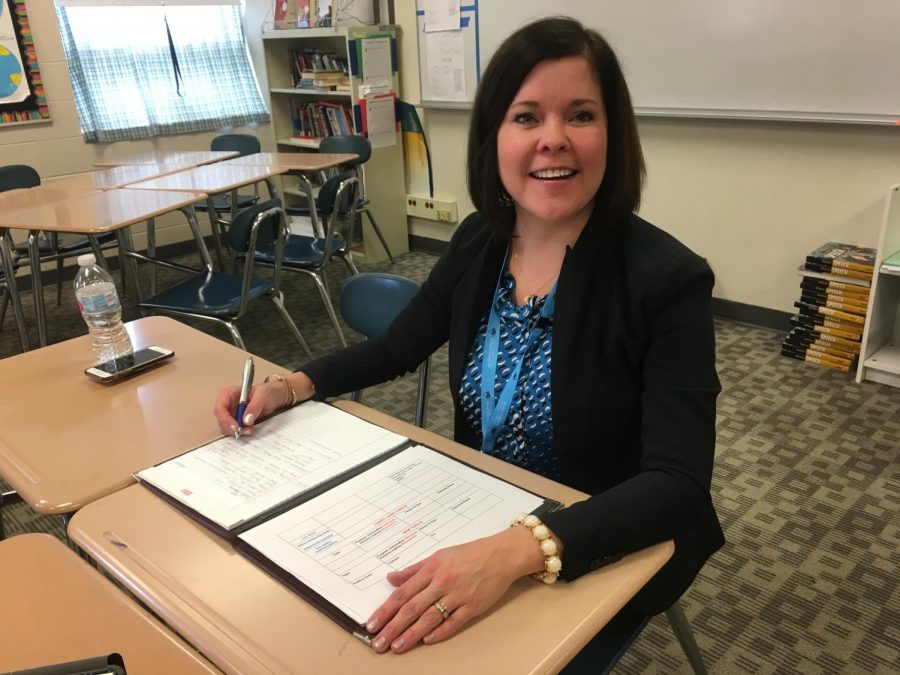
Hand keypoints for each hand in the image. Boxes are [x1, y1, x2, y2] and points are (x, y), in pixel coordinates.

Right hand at [212, 382, 285, 435]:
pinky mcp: (236, 421)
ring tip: (250, 430)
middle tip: (242, 431)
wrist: (274, 397)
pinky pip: (233, 429)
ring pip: (225, 426)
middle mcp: (227, 404)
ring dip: (235, 431)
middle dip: (230, 427)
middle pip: (220, 419)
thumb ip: (254, 406)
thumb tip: (246, 420)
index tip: (236, 426)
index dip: (225, 418)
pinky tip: (249, 430)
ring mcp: (231, 413)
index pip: (220, 407)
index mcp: (229, 393)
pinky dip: (239, 432)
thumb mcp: (263, 395)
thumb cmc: (267, 392)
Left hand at [365, 526, 543, 653]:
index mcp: (431, 569)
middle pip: (412, 608)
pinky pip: (453, 622)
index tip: (372, 624)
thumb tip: (391, 578)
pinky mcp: (473, 607)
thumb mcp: (438, 555)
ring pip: (430, 618)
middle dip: (393, 627)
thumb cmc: (469, 554)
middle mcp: (442, 582)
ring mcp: (458, 596)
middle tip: (378, 643)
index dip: (385, 610)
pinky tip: (427, 641)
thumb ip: (414, 570)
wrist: (500, 555)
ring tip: (397, 647)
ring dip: (411, 634)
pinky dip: (440, 632)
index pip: (403, 593)